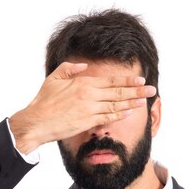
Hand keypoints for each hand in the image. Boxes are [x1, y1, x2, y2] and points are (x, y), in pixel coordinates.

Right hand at [9, 61, 156, 153]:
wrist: (37, 122)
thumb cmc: (43, 102)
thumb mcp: (54, 78)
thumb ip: (70, 69)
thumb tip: (84, 66)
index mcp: (83, 83)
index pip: (111, 80)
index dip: (127, 80)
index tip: (140, 79)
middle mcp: (89, 95)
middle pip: (118, 91)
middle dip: (137, 90)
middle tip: (151, 89)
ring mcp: (89, 109)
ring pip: (116, 104)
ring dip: (132, 102)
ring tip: (144, 100)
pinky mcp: (87, 122)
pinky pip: (108, 117)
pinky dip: (120, 114)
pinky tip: (130, 112)